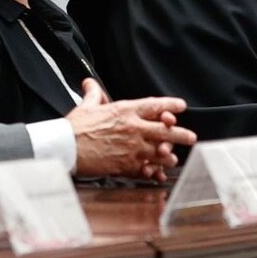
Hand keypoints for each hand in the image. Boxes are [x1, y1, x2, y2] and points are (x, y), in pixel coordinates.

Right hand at [65, 79, 196, 180]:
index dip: (170, 104)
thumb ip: (94, 94)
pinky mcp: (126, 165)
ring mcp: (132, 148)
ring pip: (160, 152)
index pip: (154, 105)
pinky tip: (157, 174)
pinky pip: (146, 169)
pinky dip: (153, 172)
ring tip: (174, 159)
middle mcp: (133, 128)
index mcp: (125, 111)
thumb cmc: (75, 128)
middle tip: (191, 137)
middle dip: (180, 134)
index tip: (181, 106)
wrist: (65, 147)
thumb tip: (90, 83)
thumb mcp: (86, 106)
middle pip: (165, 130)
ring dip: (168, 156)